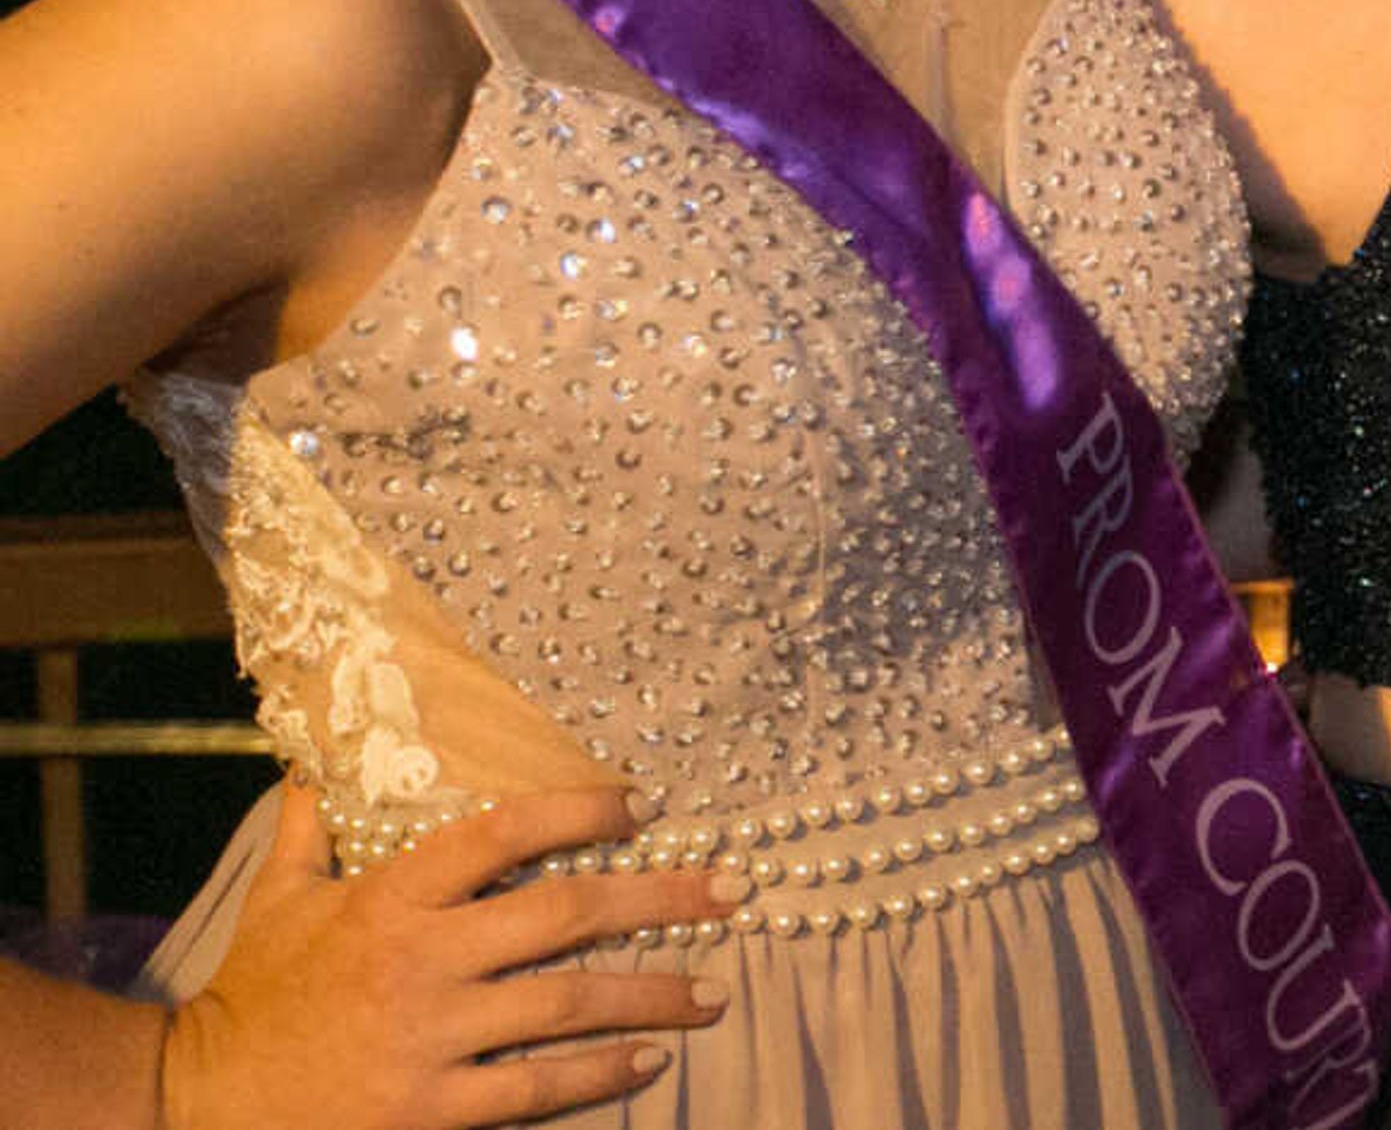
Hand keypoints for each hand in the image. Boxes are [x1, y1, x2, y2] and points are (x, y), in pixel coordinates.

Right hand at [156, 782, 743, 1129]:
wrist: (193, 1103)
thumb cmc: (248, 998)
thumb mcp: (276, 901)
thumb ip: (307, 831)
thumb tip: (312, 761)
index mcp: (389, 900)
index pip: (502, 834)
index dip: (579, 811)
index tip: (642, 805)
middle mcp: (419, 960)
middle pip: (566, 914)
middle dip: (660, 897)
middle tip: (731, 891)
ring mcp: (427, 1037)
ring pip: (568, 1003)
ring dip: (651, 994)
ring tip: (712, 991)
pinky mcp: (426, 1109)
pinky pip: (534, 1089)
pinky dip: (599, 1074)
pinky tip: (648, 1062)